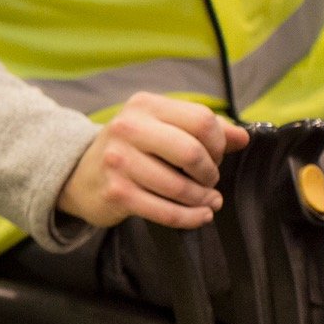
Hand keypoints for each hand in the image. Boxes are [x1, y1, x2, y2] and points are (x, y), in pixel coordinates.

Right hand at [57, 91, 249, 229]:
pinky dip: (191, 218)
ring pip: (180, 187)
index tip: (215, 156)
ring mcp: (118, 161)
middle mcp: (127, 128)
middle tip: (208, 180)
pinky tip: (200, 216)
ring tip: (207, 201)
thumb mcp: (161, 128)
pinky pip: (167, 212)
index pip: (201, 120)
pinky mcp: (117, 192)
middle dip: (209, 173)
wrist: (81, 175)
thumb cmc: (130, 149)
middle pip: (192, 152)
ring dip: (202, 199)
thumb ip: (203, 129)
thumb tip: (243, 137)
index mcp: (144, 105)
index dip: (219, 143)